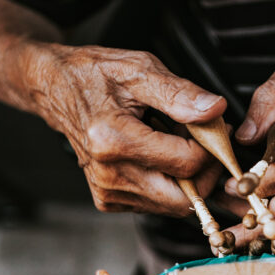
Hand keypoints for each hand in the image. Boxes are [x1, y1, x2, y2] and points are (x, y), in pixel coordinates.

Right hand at [28, 43, 226, 213]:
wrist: (56, 88)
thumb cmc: (95, 75)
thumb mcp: (139, 70)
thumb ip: (179, 93)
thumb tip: (215, 110)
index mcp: (113, 140)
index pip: (187, 164)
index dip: (213, 147)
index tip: (218, 127)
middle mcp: (108, 174)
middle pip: (184, 198)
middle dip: (206, 172)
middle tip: (205, 141)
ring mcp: (107, 192)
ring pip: (174, 205)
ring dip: (188, 178)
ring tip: (177, 142)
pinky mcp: (108, 200)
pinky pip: (157, 204)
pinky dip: (169, 183)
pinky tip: (160, 156)